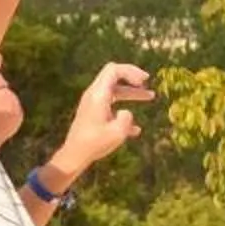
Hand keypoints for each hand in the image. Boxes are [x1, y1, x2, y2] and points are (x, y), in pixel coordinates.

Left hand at [50, 62, 152, 179]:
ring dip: (132, 93)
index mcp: (98, 94)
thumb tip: (126, 112)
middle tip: (147, 83)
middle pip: (114, 76)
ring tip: (150, 97)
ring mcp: (92, 103)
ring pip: (115, 91)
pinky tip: (136, 129)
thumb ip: (126, 119)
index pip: (114, 70)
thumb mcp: (117, 133)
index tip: (144, 82)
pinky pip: (111, 104)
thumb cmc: (94, 144)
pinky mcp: (93, 113)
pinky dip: (124, 109)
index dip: (131, 71)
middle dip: (132, 78)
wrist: (74, 155)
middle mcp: (94, 95)